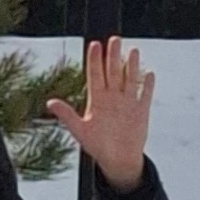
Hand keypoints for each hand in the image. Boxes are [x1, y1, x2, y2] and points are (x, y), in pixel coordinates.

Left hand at [47, 36, 154, 193]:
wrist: (118, 160)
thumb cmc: (97, 145)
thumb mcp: (80, 131)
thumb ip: (67, 115)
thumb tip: (50, 102)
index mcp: (96, 100)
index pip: (95, 75)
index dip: (94, 60)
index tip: (94, 45)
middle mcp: (112, 97)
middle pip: (113, 72)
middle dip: (113, 56)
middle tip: (114, 39)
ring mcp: (127, 103)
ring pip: (129, 79)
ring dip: (131, 66)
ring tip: (133, 50)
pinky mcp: (141, 111)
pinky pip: (145, 95)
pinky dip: (147, 86)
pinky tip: (149, 73)